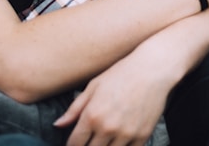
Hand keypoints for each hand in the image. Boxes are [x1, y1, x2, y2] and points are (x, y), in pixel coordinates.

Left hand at [54, 47, 168, 145]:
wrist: (150, 70)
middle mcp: (108, 128)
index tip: (74, 143)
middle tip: (88, 139)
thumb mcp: (93, 86)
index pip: (75, 143)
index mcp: (92, 115)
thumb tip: (58, 125)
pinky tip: (118, 139)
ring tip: (103, 138)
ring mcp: (126, 134)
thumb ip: (74, 109)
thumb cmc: (120, 74)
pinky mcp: (142, 136)